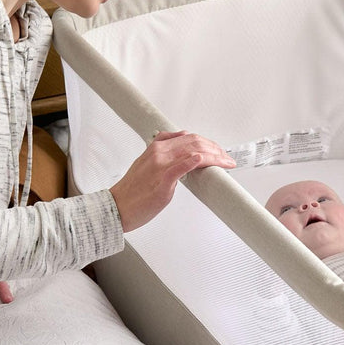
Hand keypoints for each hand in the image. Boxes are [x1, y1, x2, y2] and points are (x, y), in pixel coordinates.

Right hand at [109, 130, 235, 232]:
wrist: (117, 207)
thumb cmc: (132, 190)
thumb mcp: (147, 164)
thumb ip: (164, 155)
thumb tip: (183, 151)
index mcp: (156, 148)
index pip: (189, 137)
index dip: (208, 143)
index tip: (218, 150)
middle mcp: (159, 154)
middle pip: (194, 143)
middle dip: (215, 149)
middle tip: (226, 158)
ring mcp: (160, 167)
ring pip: (192, 152)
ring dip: (213, 156)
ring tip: (224, 162)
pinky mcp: (161, 183)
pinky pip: (179, 168)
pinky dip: (192, 162)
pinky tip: (202, 160)